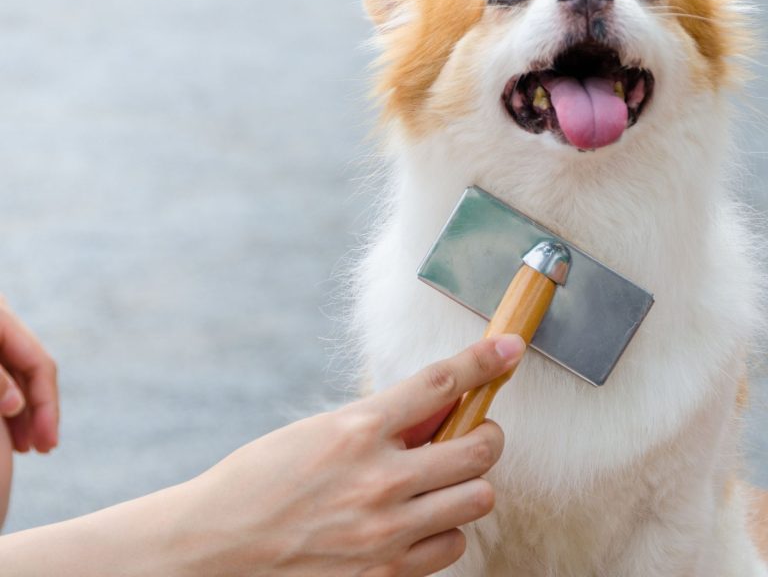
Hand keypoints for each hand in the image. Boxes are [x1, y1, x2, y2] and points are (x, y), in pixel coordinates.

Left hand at [0, 296, 58, 452]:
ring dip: (23, 411)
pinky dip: (6, 401)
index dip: (46, 406)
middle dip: (39, 411)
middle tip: (44, 448)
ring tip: (27, 445)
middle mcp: (5, 326)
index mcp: (4, 320)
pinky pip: (2, 378)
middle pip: (33, 371)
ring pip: (17, 376)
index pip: (40, 366)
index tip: (47, 443)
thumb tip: (15, 405)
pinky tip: (9, 425)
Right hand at [176, 334, 524, 576]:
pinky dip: (443, 531)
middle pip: (479, 448)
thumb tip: (438, 406)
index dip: (483, 360)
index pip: (439, 383)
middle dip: (486, 436)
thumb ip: (381, 421)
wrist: (216, 546)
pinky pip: (452, 547)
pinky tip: (417, 523)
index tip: (508, 348)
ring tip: (440, 483)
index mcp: (357, 429)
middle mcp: (380, 479)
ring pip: (478, 499)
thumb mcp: (320, 431)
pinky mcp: (387, 575)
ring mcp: (387, 532)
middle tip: (474, 434)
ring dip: (467, 486)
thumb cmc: (261, 480)